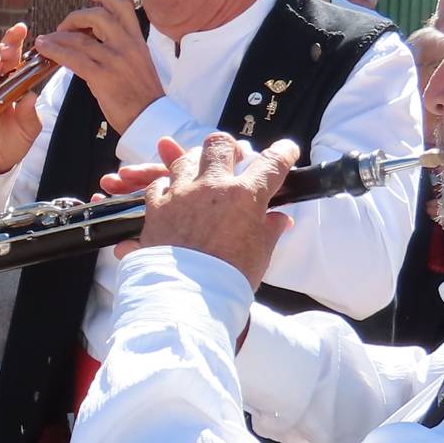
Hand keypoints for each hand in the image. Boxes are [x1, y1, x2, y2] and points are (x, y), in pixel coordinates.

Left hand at [36, 0, 164, 135]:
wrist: (150, 118)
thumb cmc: (142, 94)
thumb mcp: (139, 61)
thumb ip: (121, 46)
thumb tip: (95, 38)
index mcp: (137, 39)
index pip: (122, 5)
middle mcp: (127, 45)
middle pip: (97, 16)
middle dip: (74, 17)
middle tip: (63, 26)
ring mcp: (114, 60)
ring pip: (79, 39)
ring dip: (57, 37)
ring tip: (45, 41)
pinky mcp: (102, 77)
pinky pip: (73, 58)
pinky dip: (56, 52)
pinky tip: (45, 50)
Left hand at [135, 133, 301, 287]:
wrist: (187, 298)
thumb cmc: (230, 278)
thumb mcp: (260, 254)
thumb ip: (270, 230)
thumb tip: (280, 219)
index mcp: (245, 196)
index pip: (272, 163)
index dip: (283, 153)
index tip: (287, 151)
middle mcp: (212, 187)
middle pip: (220, 144)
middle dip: (228, 148)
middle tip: (232, 160)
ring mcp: (181, 194)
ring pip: (186, 158)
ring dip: (195, 162)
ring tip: (200, 174)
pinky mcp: (156, 207)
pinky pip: (158, 184)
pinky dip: (166, 187)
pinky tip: (171, 195)